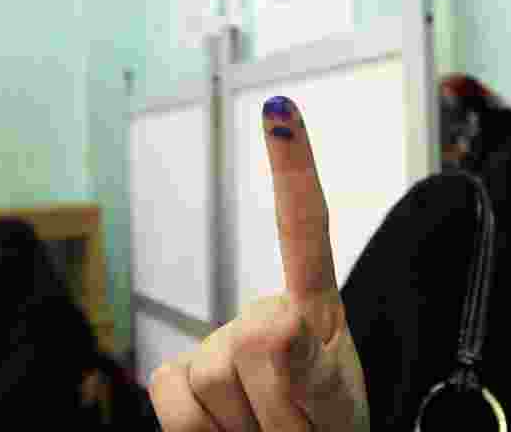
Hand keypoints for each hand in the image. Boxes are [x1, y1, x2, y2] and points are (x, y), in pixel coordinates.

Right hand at [149, 96, 368, 430]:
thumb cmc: (328, 429)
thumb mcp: (338, 405)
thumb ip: (311, 368)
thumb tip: (275, 319)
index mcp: (313, 308)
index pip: (304, 229)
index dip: (291, 168)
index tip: (278, 110)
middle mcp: (258, 315)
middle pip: (249, 343)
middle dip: (280, 408)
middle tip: (296, 431)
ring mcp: (213, 344)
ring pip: (211, 378)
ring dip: (246, 427)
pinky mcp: (175, 374)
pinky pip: (172, 399)